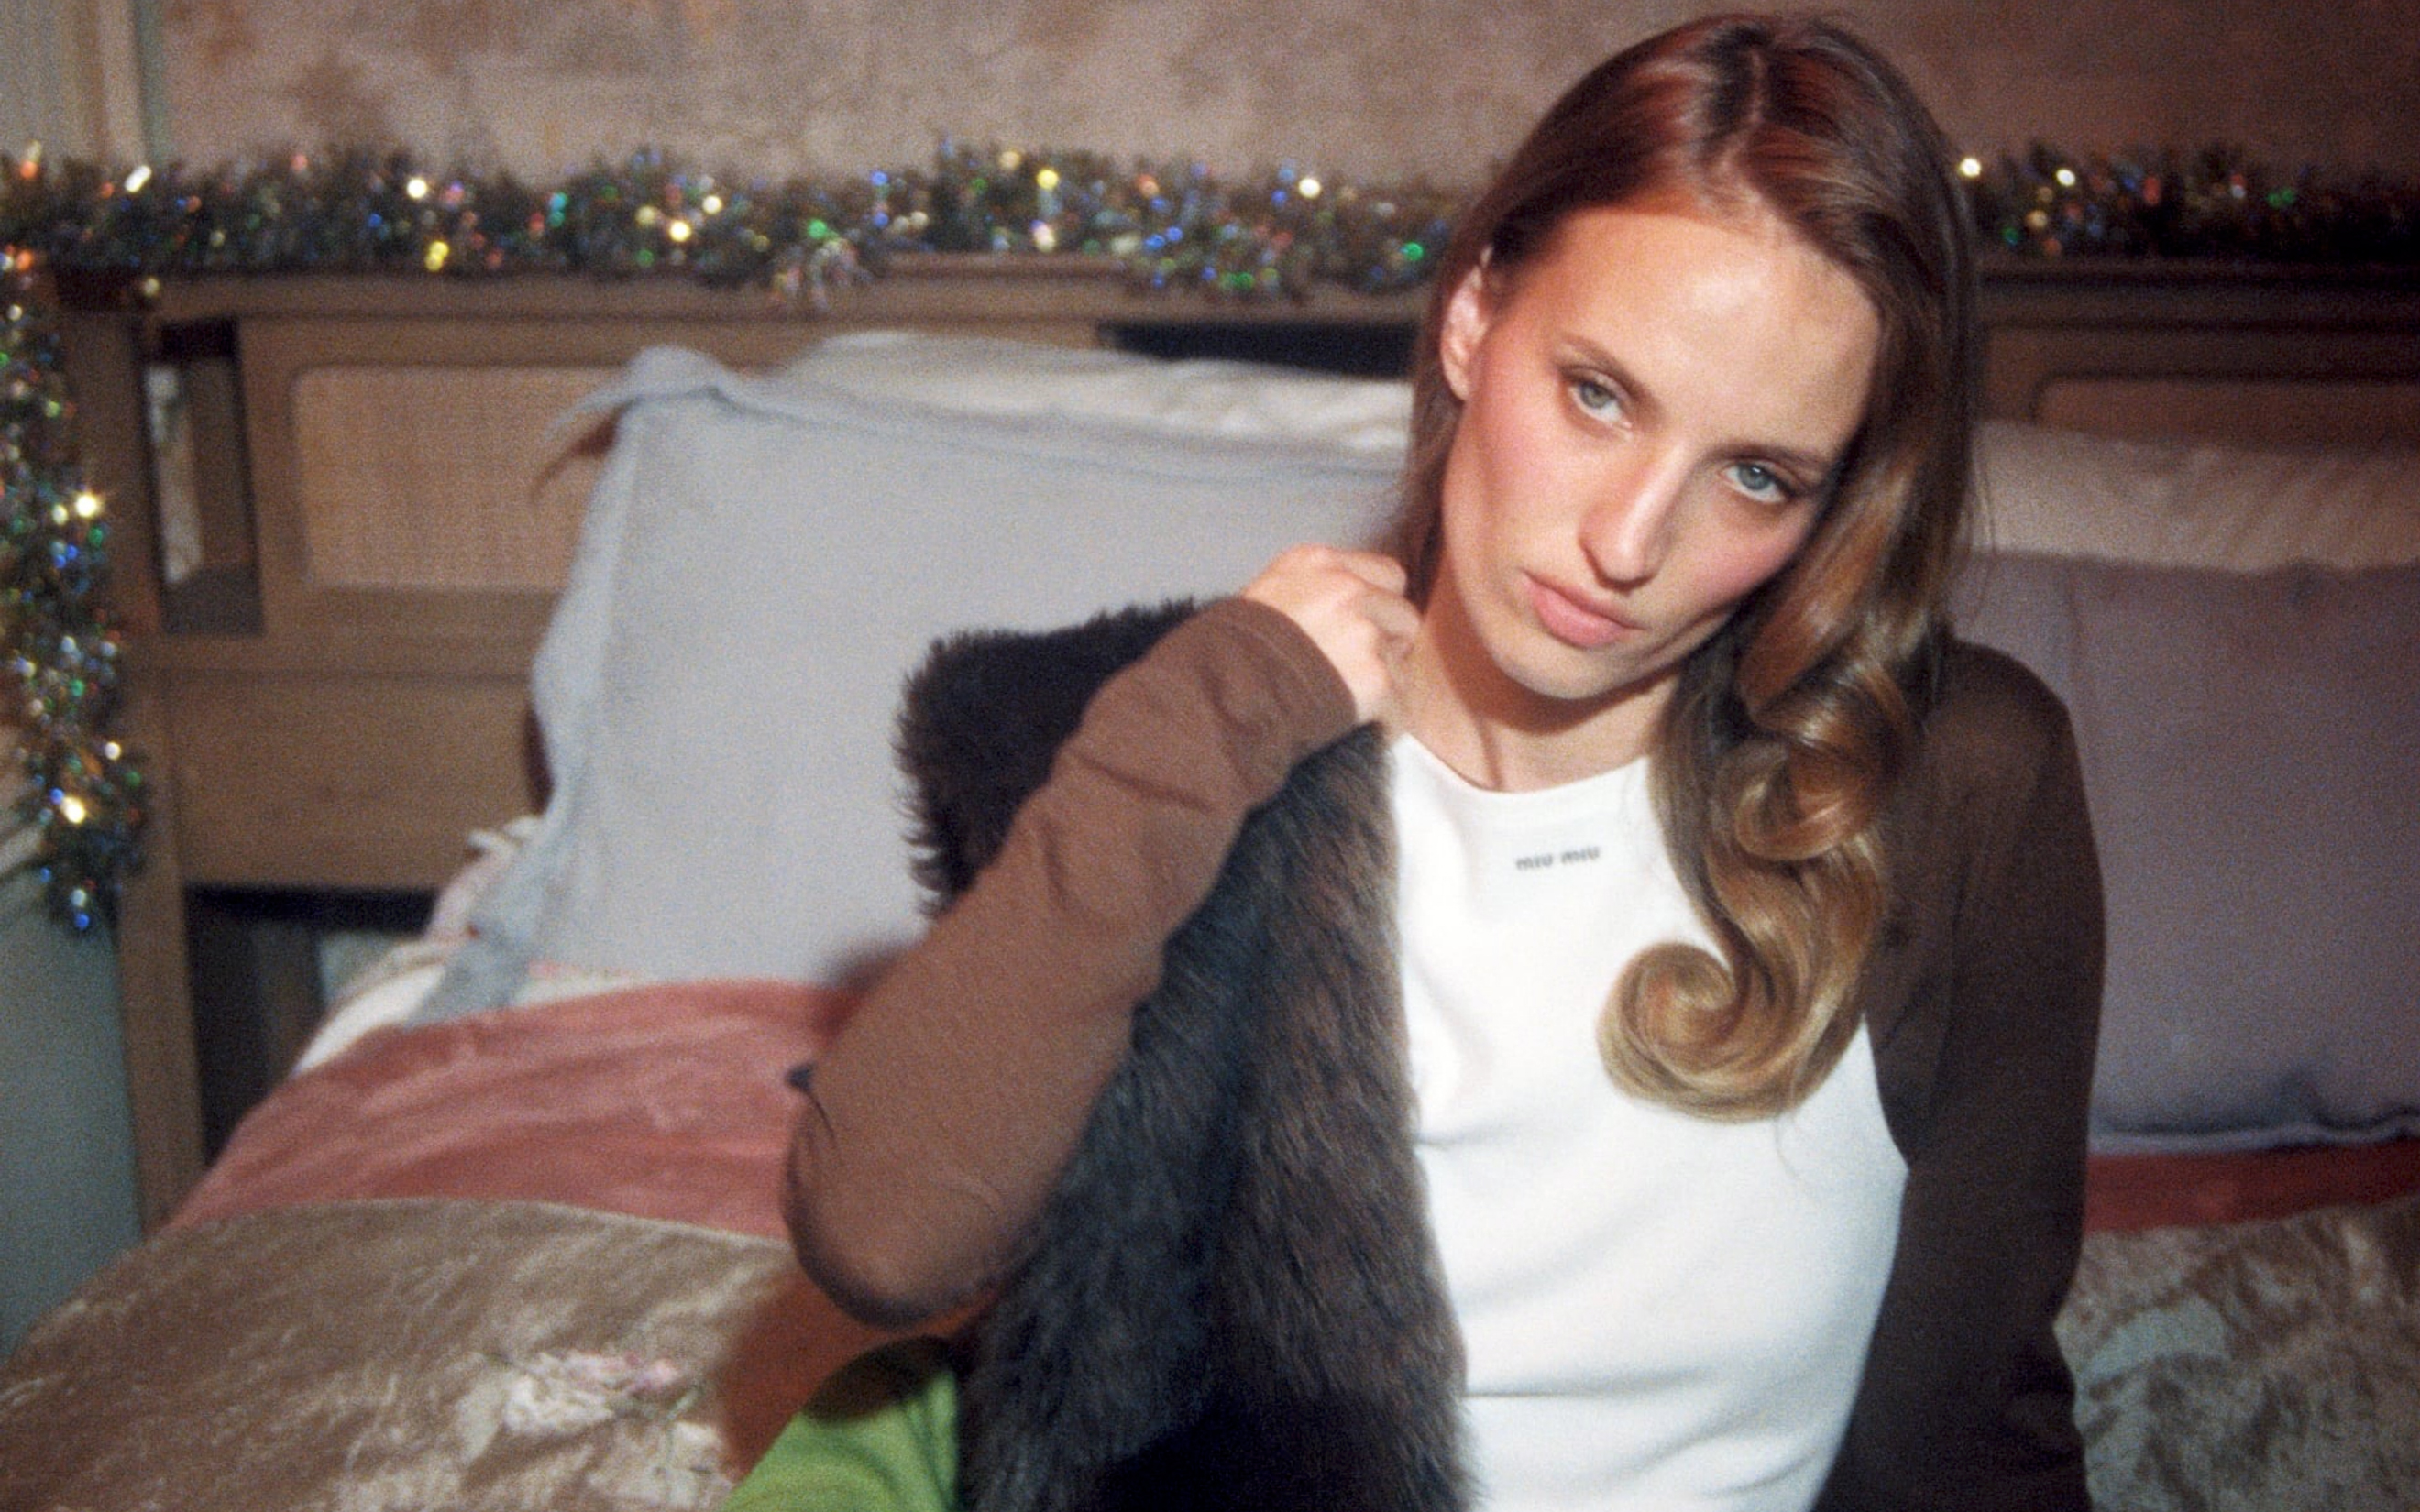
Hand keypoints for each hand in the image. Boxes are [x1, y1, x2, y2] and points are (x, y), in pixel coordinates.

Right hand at [1241, 545, 1418, 725]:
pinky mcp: (1376, 676)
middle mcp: (1346, 588)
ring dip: (1385, 683)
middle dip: (1388, 644)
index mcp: (1317, 563)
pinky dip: (1384, 720)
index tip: (1365, 629)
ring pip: (1403, 661)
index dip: (1380, 606)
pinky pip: (1400, 704)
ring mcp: (1363, 632)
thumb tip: (1349, 612)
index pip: (1387, 574)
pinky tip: (1356, 725)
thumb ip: (1311, 592)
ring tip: (1348, 701)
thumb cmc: (1229, 652)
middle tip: (1357, 670)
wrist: (1220, 695)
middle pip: (1402, 614)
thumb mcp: (1264, 596)